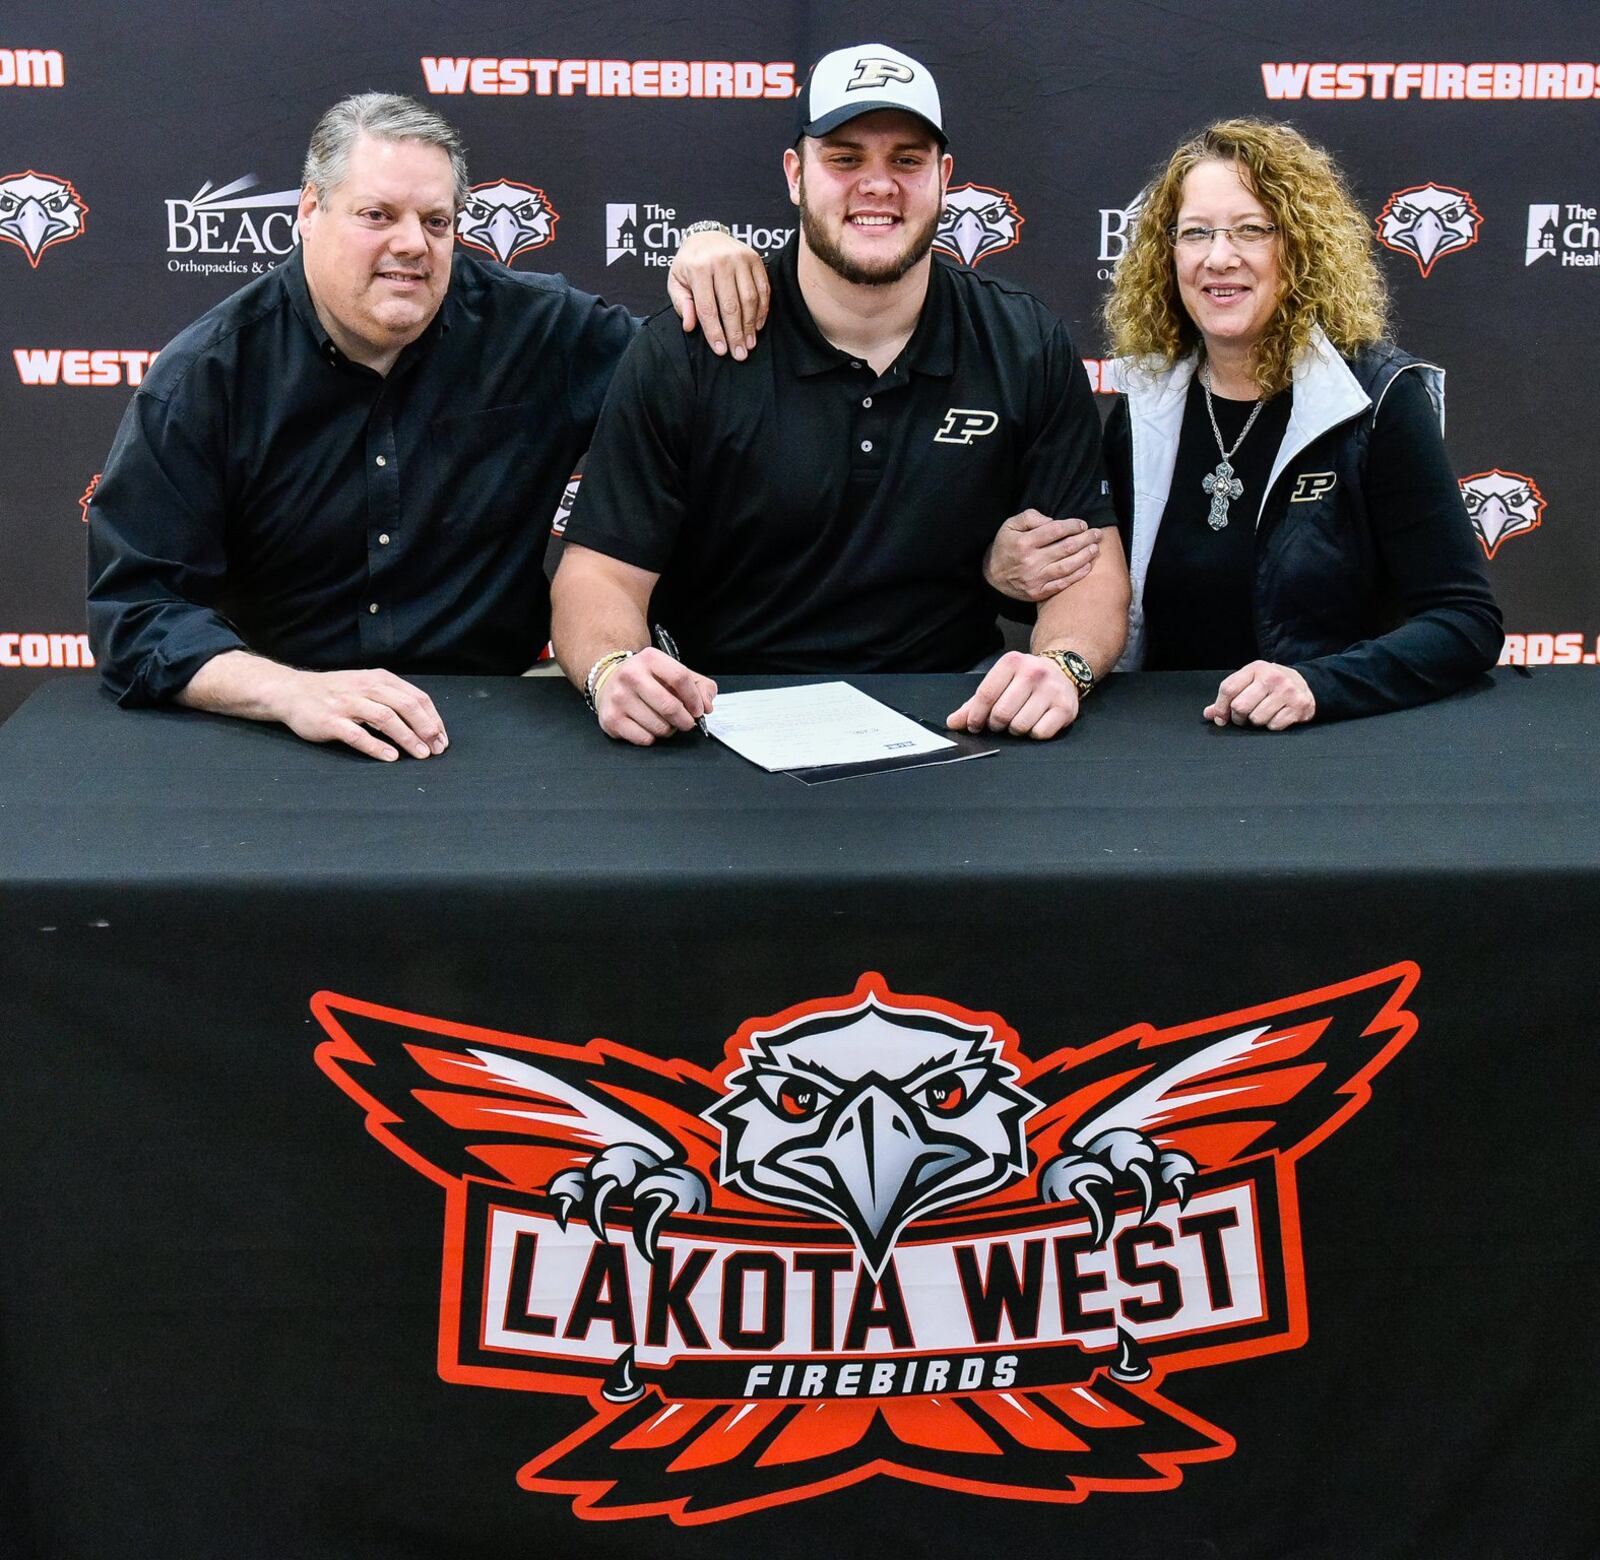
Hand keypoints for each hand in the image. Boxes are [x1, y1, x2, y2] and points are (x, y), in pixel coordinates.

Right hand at [275, 668, 448, 760]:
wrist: (292, 692)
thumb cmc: (336, 692)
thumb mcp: (367, 686)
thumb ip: (392, 699)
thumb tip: (425, 722)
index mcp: (380, 679)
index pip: (417, 697)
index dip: (433, 719)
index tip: (443, 738)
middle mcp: (366, 688)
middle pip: (406, 706)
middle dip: (426, 728)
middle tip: (437, 748)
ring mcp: (347, 704)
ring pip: (385, 718)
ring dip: (407, 738)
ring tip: (421, 754)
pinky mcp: (331, 721)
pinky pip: (357, 734)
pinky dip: (376, 746)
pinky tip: (391, 757)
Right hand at [597, 647, 716, 744]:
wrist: (609, 682)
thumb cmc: (650, 680)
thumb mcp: (674, 673)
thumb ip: (700, 686)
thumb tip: (706, 706)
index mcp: (650, 658)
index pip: (680, 678)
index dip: (694, 698)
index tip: (698, 710)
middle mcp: (630, 675)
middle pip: (670, 706)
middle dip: (685, 720)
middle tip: (686, 722)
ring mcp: (619, 698)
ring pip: (659, 727)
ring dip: (669, 730)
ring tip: (664, 721)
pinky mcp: (611, 719)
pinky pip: (644, 738)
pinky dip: (652, 737)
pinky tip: (648, 726)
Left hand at [667, 231, 768, 360]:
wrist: (707, 236)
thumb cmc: (689, 264)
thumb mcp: (676, 281)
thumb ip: (681, 303)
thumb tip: (690, 326)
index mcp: (698, 267)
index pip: (708, 307)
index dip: (715, 332)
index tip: (721, 351)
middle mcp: (721, 261)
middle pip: (731, 305)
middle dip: (736, 333)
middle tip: (740, 354)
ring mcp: (741, 259)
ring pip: (749, 298)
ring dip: (751, 325)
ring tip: (749, 344)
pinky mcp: (755, 259)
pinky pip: (763, 289)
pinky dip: (762, 310)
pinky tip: (758, 326)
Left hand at [946, 651, 1079, 740]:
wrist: (1063, 671)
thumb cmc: (1025, 680)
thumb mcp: (1000, 683)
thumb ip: (974, 703)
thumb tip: (953, 722)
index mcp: (1012, 662)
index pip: (985, 695)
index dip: (975, 716)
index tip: (973, 725)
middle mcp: (1033, 673)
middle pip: (1001, 714)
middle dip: (996, 724)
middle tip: (999, 722)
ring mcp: (1051, 690)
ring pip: (1020, 726)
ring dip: (1015, 730)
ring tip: (1018, 720)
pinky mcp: (1066, 708)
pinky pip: (1040, 733)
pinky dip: (1034, 734)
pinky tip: (1036, 723)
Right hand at [982, 510, 1100, 602]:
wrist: (991, 576)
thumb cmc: (1004, 546)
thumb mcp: (1010, 525)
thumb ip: (1031, 517)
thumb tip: (1054, 521)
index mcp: (1024, 542)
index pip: (1056, 530)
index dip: (1073, 526)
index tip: (1082, 524)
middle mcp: (1031, 561)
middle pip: (1066, 548)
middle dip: (1086, 539)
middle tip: (1097, 534)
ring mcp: (1035, 579)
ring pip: (1068, 566)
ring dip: (1086, 556)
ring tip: (1095, 549)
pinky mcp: (1038, 592)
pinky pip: (1062, 584)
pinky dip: (1078, 575)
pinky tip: (1087, 566)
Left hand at [1204, 662, 1315, 730]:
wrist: (1306, 684)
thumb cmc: (1271, 684)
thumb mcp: (1250, 682)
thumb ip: (1229, 696)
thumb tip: (1209, 714)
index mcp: (1256, 668)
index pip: (1228, 689)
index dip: (1220, 707)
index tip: (1220, 717)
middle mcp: (1272, 677)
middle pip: (1240, 706)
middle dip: (1238, 717)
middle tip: (1243, 717)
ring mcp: (1287, 692)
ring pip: (1256, 719)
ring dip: (1255, 722)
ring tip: (1261, 714)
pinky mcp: (1298, 706)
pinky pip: (1273, 726)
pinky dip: (1271, 725)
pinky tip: (1275, 716)